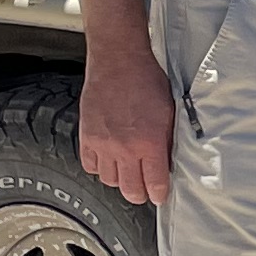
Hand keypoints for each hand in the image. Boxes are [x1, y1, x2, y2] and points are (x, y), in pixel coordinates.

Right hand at [82, 40, 177, 206]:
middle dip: (140, 193)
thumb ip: (166, 141)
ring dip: (120, 179)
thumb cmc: (146, 80)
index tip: (160, 194)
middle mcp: (124, 148)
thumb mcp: (169, 111)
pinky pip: (91, 166)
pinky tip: (108, 159)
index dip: (159, 193)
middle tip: (144, 189)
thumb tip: (166, 162)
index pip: (155, 184)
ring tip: (127, 170)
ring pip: (109, 181)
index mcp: (149, 142)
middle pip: (130, 190)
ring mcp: (103, 144)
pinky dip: (100, 167)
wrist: (118, 61)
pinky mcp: (86, 137)